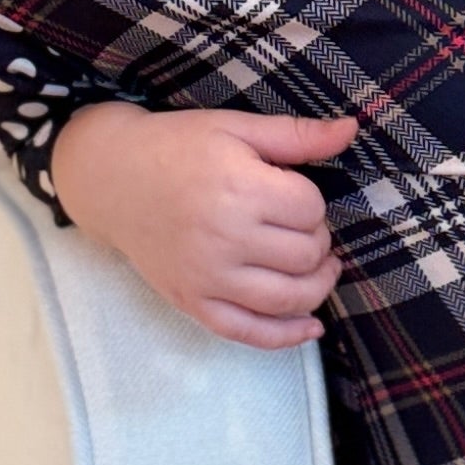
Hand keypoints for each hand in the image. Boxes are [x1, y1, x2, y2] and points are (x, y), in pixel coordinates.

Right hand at [46, 104, 354, 348]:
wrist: (112, 178)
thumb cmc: (176, 147)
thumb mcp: (235, 128)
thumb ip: (296, 134)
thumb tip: (352, 130)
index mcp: (239, 188)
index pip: (310, 209)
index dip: (311, 201)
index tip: (292, 193)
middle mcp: (225, 238)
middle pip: (306, 254)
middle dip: (316, 240)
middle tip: (299, 226)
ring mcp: (208, 277)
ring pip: (291, 298)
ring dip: (317, 285)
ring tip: (317, 267)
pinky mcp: (193, 303)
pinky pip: (250, 333)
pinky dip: (287, 336)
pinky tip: (311, 326)